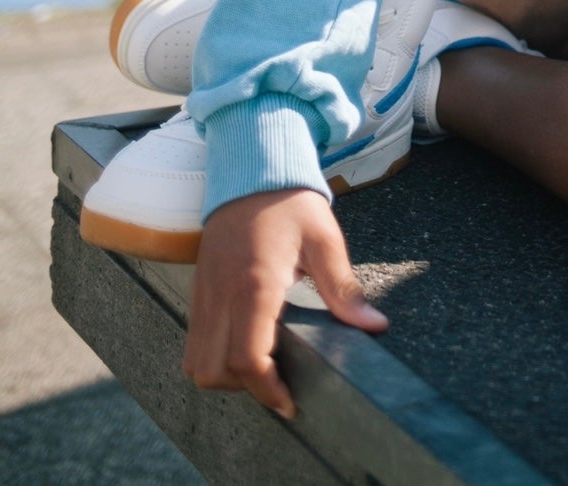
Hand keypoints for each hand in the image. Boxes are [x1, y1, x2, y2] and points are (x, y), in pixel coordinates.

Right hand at [184, 188, 386, 417]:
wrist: (252, 165)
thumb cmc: (291, 200)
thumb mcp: (324, 239)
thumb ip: (344, 289)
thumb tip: (374, 326)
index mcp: (254, 284)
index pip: (247, 359)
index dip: (268, 391)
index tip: (291, 403)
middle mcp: (221, 293)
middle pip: (213, 370)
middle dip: (244, 389)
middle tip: (279, 383)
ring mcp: (203, 292)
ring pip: (195, 361)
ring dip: (224, 375)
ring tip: (261, 365)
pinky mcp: (198, 288)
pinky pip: (194, 340)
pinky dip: (213, 356)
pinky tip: (245, 343)